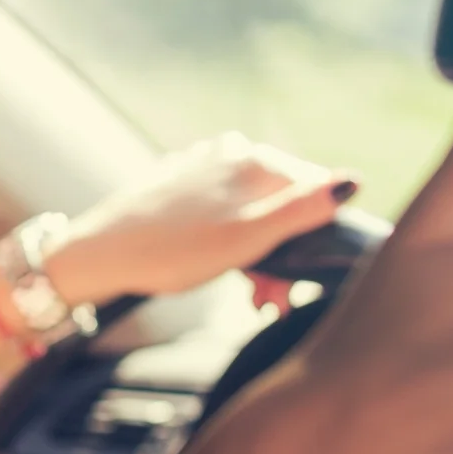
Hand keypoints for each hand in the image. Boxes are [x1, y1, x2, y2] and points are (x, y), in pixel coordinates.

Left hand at [42, 134, 354, 308]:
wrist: (100, 255)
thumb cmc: (174, 251)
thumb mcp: (248, 239)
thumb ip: (302, 211)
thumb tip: (352, 182)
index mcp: (257, 161)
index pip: (317, 192)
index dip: (317, 240)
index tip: (297, 284)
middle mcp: (234, 152)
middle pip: (283, 204)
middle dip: (286, 254)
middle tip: (271, 301)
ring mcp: (206, 165)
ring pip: (254, 211)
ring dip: (261, 255)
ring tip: (251, 295)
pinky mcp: (182, 183)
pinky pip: (225, 211)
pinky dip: (232, 242)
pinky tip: (221, 269)